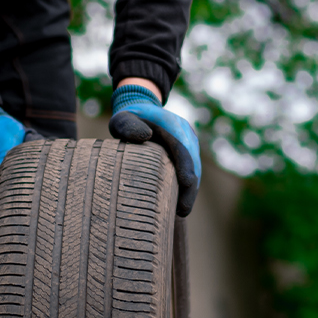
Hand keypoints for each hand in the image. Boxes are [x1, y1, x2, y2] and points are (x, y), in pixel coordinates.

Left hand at [107, 83, 200, 216]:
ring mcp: (189, 141)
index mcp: (173, 124)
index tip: (187, 183)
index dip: (187, 166)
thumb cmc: (128, 117)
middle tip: (183, 210)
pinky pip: (191, 168)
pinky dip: (188, 185)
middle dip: (191, 187)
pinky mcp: (187, 149)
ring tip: (182, 211)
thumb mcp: (122, 119)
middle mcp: (186, 132)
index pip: (183, 147)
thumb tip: (144, 137)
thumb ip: (128, 126)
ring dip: (191, 189)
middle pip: (193, 162)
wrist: (141, 107)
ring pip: (195, 167)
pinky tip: (181, 202)